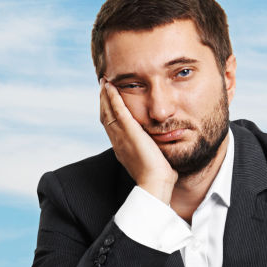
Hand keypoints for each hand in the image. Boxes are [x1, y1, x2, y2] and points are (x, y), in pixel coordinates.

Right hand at [100, 79, 177, 204]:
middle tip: (104, 85)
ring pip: (108, 111)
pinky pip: (117, 110)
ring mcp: (121, 136)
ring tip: (105, 82)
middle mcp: (118, 141)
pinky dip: (112, 97)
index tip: (109, 100)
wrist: (155, 184)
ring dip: (105, 95)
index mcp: (122, 148)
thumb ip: (155, 151)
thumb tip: (162, 149)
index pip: (112, 126)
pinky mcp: (128, 131)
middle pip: (105, 116)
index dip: (109, 111)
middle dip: (104, 100)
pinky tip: (111, 86)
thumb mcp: (155, 160)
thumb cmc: (159, 177)